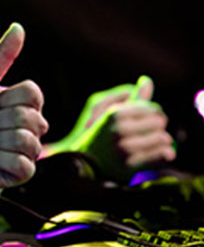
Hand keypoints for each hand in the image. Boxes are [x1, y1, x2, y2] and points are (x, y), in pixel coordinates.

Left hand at [0, 24, 47, 187]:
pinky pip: (23, 165)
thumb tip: (18, 27)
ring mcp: (30, 150)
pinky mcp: (23, 173)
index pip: (32, 93)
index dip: (5, 98)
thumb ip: (1, 57)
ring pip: (26, 141)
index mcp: (27, 104)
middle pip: (29, 117)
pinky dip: (1, 160)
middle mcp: (34, 126)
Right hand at [55, 76, 174, 175]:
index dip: (154, 113)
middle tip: (152, 131)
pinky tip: (162, 153)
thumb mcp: (109, 111)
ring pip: (162, 138)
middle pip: (158, 121)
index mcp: (115, 113)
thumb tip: (147, 81)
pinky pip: (160, 155)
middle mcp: (119, 130)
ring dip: (163, 140)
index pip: (151, 108)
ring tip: (158, 142)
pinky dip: (165, 153)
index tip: (149, 118)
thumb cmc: (97, 133)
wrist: (81, 161)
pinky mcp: (130, 165)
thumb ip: (131, 98)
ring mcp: (124, 148)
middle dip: (158, 126)